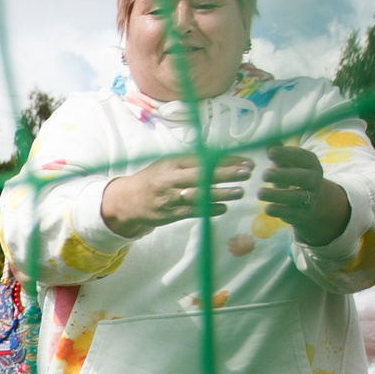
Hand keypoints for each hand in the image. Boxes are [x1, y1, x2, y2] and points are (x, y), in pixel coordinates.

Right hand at [99, 154, 250, 238]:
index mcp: (172, 163)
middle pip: (202, 174)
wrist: (127, 201)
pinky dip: (208, 209)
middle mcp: (170, 179)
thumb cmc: (154, 179)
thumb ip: (192, 162)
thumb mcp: (169, 164)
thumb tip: (225, 159)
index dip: (225, 159)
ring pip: (198, 194)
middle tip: (247, 172)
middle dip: (226, 173)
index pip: (203, 159)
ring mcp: (170, 198)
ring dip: (221, 193)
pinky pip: (192, 212)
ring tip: (240, 192)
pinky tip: (223, 208)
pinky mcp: (169, 214)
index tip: (246, 160)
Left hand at [257, 145, 351, 246]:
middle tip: (264, 174)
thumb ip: (278, 155)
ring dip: (278, 195)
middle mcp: (314, 179)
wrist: (311, 201)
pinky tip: (267, 208)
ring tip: (260, 193)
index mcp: (311, 163)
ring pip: (297, 197)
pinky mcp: (304, 213)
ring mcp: (311, 197)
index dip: (286, 154)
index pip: (301, 156)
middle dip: (284, 175)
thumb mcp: (287, 164)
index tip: (269, 153)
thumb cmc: (293, 176)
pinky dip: (280, 211)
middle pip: (302, 177)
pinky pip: (294, 213)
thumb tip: (266, 141)